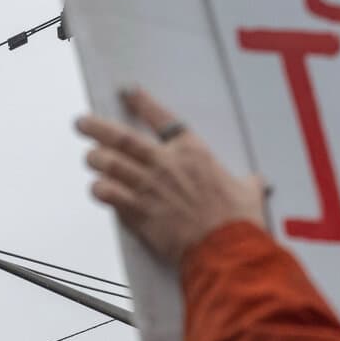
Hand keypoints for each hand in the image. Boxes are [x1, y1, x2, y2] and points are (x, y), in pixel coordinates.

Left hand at [75, 88, 265, 265]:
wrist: (225, 249)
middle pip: (122, 139)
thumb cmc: (237, 221)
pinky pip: (110, 195)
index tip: (128, 92)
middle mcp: (166, 165)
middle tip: (82, 122)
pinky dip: (100, 189)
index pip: (162, 119)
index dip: (142, 103)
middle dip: (97, 128)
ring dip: (95, 159)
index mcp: (192, 152)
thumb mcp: (248, 192)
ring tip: (89, 157)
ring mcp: (149, 188)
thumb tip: (257, 184)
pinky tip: (97, 188)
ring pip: (110, 164)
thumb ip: (247, 183)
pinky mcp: (139, 213)